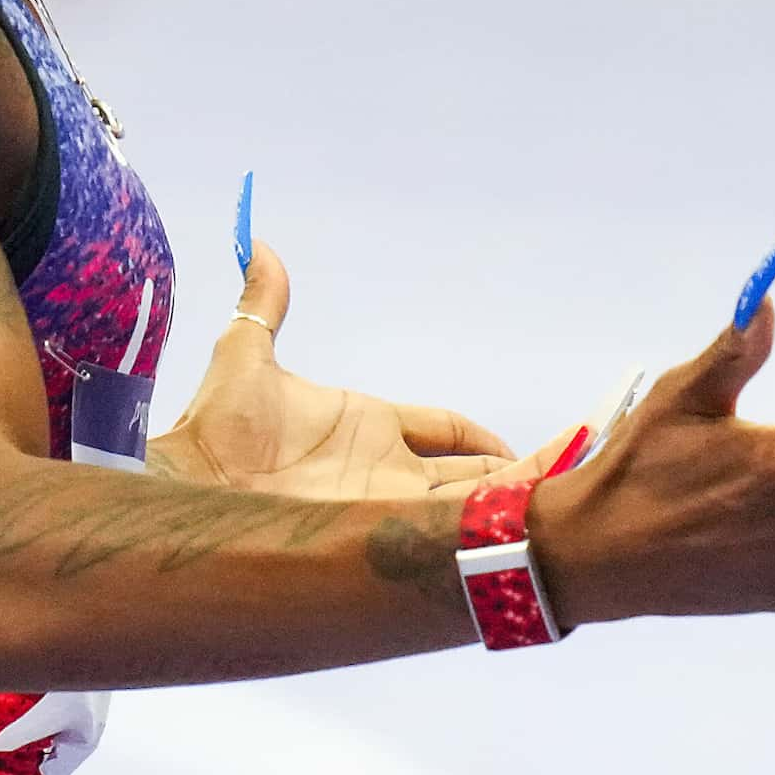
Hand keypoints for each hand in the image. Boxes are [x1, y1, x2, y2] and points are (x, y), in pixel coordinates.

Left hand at [149, 242, 570, 500]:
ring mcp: (387, 505)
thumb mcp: (244, 357)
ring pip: (474, 503)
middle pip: (473, 474)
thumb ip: (262, 305)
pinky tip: (542, 522)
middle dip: (527, 472)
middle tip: (585, 463)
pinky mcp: (384, 530)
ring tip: (585, 489)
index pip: (446, 431)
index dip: (484, 437)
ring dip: (526, 496)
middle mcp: (386, 472)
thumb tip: (257, 245)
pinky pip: (454, 529)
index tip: (536, 439)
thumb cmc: (215, 430)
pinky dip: (500, 524)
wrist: (189, 488)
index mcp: (369, 428)